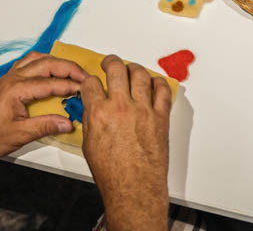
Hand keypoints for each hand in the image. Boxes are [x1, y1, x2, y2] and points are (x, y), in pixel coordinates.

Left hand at [0, 52, 86, 159]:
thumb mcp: (21, 134)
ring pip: (36, 59)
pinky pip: (27, 63)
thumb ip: (45, 126)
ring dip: (55, 62)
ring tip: (71, 70)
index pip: (49, 83)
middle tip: (83, 75)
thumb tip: (67, 123)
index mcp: (16, 90)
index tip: (83, 88)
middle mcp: (12, 79)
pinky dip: (42, 62)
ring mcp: (9, 77)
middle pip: (45, 64)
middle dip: (67, 67)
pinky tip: (49, 69)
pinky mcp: (7, 80)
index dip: (69, 85)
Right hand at [79, 55, 171, 230]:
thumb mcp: (89, 145)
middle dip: (110, 62)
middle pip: (116, 69)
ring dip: (133, 68)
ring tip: (131, 69)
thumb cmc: (113, 174)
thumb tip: (92, 109)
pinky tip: (153, 83)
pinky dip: (158, 83)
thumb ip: (90, 121)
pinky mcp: (160, 117)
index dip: (90, 81)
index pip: (92, 83)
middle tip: (110, 63)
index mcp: (99, 113)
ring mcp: (143, 110)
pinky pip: (162, 90)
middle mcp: (121, 107)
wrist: (134, 189)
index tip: (93, 83)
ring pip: (140, 74)